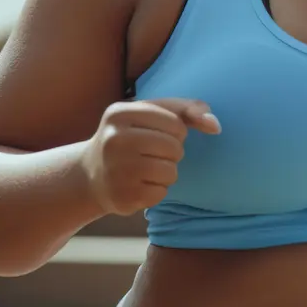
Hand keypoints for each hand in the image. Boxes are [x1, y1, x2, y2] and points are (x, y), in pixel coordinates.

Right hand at [80, 98, 219, 215]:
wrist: (90, 175)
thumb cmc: (129, 139)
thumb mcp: (149, 115)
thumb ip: (185, 110)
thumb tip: (215, 124)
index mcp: (120, 113)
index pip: (175, 122)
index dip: (177, 131)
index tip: (160, 135)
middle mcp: (114, 139)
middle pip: (174, 147)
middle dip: (172, 153)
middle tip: (152, 154)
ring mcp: (116, 169)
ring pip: (170, 171)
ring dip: (166, 173)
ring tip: (146, 170)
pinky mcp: (122, 195)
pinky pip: (161, 193)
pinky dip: (157, 190)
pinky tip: (139, 185)